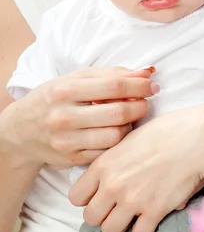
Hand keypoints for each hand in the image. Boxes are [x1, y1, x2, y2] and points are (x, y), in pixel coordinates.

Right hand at [7, 66, 157, 168]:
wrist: (22, 131)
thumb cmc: (56, 98)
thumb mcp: (77, 79)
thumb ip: (113, 74)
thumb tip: (147, 72)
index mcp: (65, 90)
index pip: (113, 86)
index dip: (139, 85)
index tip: (152, 85)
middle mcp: (63, 116)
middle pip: (117, 113)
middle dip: (140, 106)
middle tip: (146, 102)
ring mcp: (67, 141)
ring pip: (115, 136)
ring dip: (131, 126)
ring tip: (130, 117)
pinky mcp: (72, 159)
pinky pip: (107, 153)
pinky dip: (119, 142)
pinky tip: (118, 132)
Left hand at [69, 104, 203, 231]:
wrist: (196, 138)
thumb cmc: (167, 132)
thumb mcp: (131, 139)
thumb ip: (114, 160)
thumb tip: (108, 178)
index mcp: (104, 164)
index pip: (76, 196)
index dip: (88, 197)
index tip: (101, 194)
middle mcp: (113, 184)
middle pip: (91, 218)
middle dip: (103, 214)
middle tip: (117, 207)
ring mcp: (132, 200)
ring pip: (110, 230)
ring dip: (122, 224)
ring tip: (134, 213)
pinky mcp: (153, 211)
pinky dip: (145, 228)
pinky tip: (153, 214)